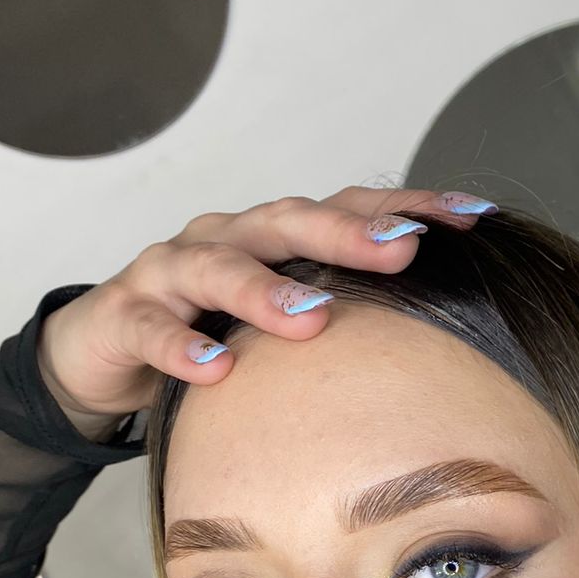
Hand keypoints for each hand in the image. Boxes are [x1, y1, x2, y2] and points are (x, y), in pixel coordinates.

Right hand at [34, 185, 496, 420]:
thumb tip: (453, 351)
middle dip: (348, 234)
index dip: (408, 209)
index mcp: (275, 238)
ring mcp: (170, 270)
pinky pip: (151, 327)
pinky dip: (180, 346)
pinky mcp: (122, 314)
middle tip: (403, 252)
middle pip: (288, 221)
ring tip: (312, 319)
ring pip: (217, 265)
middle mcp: (227, 238)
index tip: (474, 218)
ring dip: (265, 290)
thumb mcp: (285, 330)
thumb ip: (350, 327)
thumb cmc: (213, 334)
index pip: (348, 210)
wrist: (104, 352)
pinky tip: (214, 368)